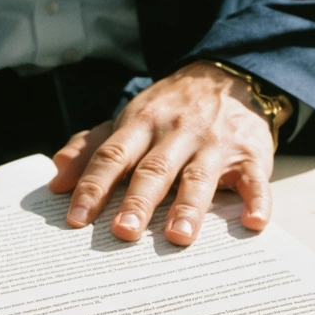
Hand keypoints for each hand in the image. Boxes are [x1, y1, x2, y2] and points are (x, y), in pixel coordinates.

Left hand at [48, 61, 284, 244]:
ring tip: (177, 237)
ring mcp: (215, 145)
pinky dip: (257, 201)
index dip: (93, 187)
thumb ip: (92, 148)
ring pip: (199, 177)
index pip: (113, 156)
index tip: (76, 219)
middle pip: (154, 170)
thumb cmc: (170, 111)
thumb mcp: (129, 120)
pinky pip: (254, 180)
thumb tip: (57, 178)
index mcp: (142, 125)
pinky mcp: (251, 156)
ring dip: (188, 208)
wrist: (229, 77)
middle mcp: (177, 133)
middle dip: (138, 202)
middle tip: (123, 233)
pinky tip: (253, 223)